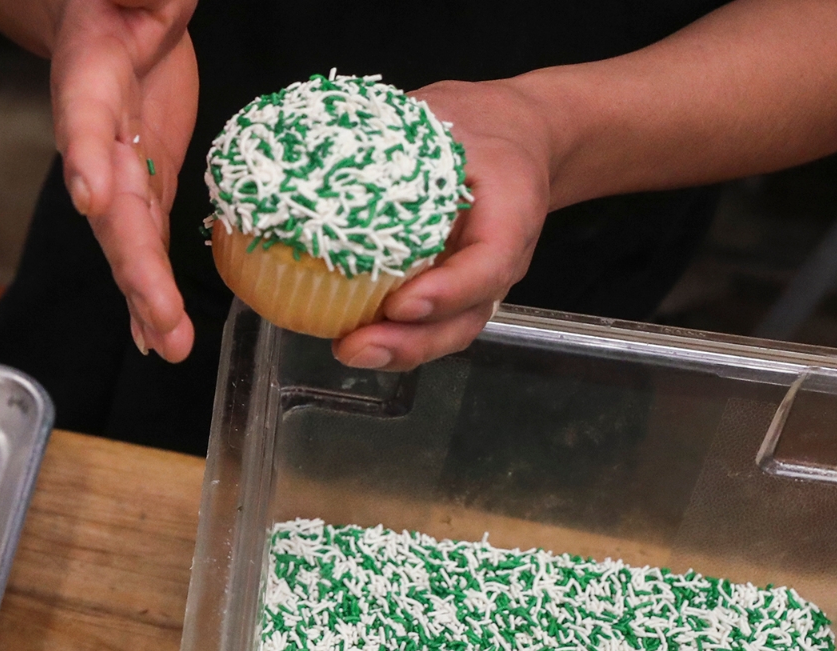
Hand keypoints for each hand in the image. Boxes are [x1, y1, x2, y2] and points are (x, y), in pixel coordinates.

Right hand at [52, 0, 198, 360]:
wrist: (115, 17)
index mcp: (91, 76)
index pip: (84, 119)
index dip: (86, 158)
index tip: (92, 198)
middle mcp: (98, 135)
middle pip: (112, 205)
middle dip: (134, 263)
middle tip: (157, 312)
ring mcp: (121, 168)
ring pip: (128, 239)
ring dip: (146, 296)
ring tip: (168, 345)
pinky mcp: (146, 184)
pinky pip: (148, 241)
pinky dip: (153, 291)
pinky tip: (161, 336)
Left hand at [332, 80, 554, 370]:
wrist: (515, 138)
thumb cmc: (478, 125)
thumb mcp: (447, 113)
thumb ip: (399, 134)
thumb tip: (320, 144)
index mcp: (512, 209)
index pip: (490, 262)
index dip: (449, 290)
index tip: (401, 303)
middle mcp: (499, 256)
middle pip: (466, 315)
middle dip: (413, 340)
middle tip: (358, 344)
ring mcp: (476, 281)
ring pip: (446, 331)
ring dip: (398, 350)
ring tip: (347, 351)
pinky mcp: (450, 290)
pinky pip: (429, 325)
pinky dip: (392, 338)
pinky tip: (349, 339)